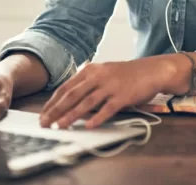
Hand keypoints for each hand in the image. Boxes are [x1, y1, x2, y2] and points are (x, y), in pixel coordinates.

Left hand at [39, 57, 175, 129]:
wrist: (151, 71)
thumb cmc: (126, 74)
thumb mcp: (104, 72)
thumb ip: (87, 83)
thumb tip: (69, 100)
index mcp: (91, 70)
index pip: (66, 87)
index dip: (53, 101)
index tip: (43, 113)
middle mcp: (99, 76)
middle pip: (72, 95)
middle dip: (56, 110)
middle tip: (45, 122)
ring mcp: (111, 86)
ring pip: (87, 102)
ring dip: (72, 115)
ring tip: (61, 125)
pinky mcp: (123, 96)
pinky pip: (107, 109)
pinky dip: (98, 118)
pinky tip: (89, 126)